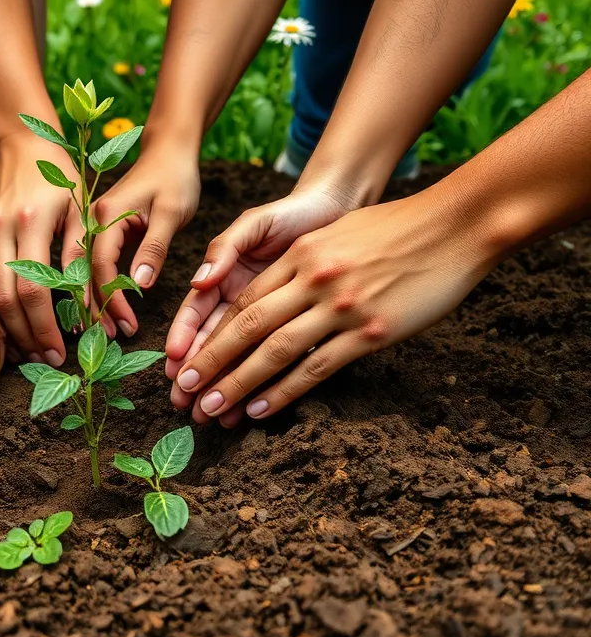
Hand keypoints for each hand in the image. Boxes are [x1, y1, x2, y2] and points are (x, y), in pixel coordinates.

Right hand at [0, 131, 82, 364]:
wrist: (23, 146)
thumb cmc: (62, 178)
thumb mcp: (82, 212)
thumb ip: (84, 259)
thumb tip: (89, 311)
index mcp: (30, 221)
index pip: (33, 290)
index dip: (46, 326)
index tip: (61, 351)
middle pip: (4, 301)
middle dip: (26, 337)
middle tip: (47, 359)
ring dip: (8, 331)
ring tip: (32, 351)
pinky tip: (13, 327)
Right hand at [89, 144, 200, 336]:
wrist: (169, 152)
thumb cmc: (175, 177)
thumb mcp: (171, 212)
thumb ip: (154, 248)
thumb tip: (138, 285)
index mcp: (107, 213)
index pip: (102, 265)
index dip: (111, 299)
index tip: (126, 325)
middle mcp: (91, 219)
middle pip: (84, 272)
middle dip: (94, 309)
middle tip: (108, 339)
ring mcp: (91, 224)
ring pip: (83, 271)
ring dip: (91, 303)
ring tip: (103, 333)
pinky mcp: (97, 230)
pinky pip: (89, 265)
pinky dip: (93, 288)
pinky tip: (98, 311)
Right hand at [165, 188, 351, 423]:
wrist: (340, 210)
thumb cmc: (293, 212)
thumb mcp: (255, 222)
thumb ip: (226, 247)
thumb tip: (199, 280)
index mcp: (222, 277)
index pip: (196, 313)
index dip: (184, 337)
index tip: (175, 362)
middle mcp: (239, 301)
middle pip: (211, 343)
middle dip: (197, 374)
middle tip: (183, 403)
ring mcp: (267, 318)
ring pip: (241, 358)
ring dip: (225, 386)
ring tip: (214, 416)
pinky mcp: (296, 328)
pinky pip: (277, 361)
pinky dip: (264, 384)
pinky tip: (253, 408)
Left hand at [171, 188, 491, 423]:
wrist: (453, 226)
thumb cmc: (393, 229)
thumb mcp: (335, 234)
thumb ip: (299, 262)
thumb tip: (275, 291)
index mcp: (300, 257)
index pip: (243, 300)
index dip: (210, 332)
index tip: (186, 358)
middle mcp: (312, 281)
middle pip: (247, 326)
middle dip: (210, 362)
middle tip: (182, 392)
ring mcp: (341, 307)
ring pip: (274, 352)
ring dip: (237, 384)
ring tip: (211, 409)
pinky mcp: (370, 332)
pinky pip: (317, 367)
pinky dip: (285, 391)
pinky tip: (260, 409)